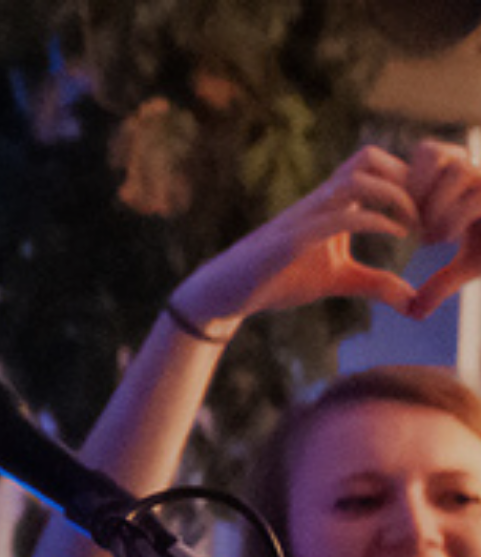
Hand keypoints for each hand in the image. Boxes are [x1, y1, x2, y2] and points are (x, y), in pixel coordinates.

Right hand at [170, 145, 418, 328]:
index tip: (429, 210)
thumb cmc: (277, 281)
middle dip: (406, 177)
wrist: (225, 292)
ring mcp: (304, 216)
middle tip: (427, 211)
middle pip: (368, 158)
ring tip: (415, 223)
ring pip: (356, 179)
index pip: (374, 167)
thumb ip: (374, 283)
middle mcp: (318, 201)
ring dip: (395, 195)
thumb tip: (413, 300)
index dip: (407, 179)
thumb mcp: (337, 281)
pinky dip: (375, 220)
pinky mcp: (292, 239)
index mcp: (330, 204)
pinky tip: (396, 233)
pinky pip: (338, 217)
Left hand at [406, 139, 480, 316]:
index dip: (410, 178)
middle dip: (418, 193)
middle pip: (434, 152)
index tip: (406, 216)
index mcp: (465, 178)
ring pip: (457, 169)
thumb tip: (414, 312)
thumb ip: (441, 283)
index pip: (427, 150)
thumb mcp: (472, 265)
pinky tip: (450, 237)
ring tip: (435, 237)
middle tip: (415, 229)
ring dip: (436, 205)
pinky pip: (476, 198)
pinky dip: (454, 217)